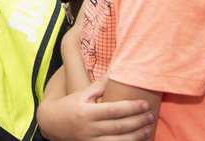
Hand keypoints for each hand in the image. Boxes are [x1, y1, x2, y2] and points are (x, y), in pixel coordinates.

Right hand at [38, 79, 152, 140]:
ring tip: (148, 128)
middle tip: (151, 115)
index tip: (145, 103)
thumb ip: (99, 85)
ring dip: (136, 136)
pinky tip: (137, 140)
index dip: (131, 108)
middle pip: (119, 127)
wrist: (53, 123)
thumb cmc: (70, 105)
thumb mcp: (82, 93)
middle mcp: (89, 128)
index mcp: (86, 112)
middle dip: (138, 121)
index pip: (113, 110)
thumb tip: (116, 71)